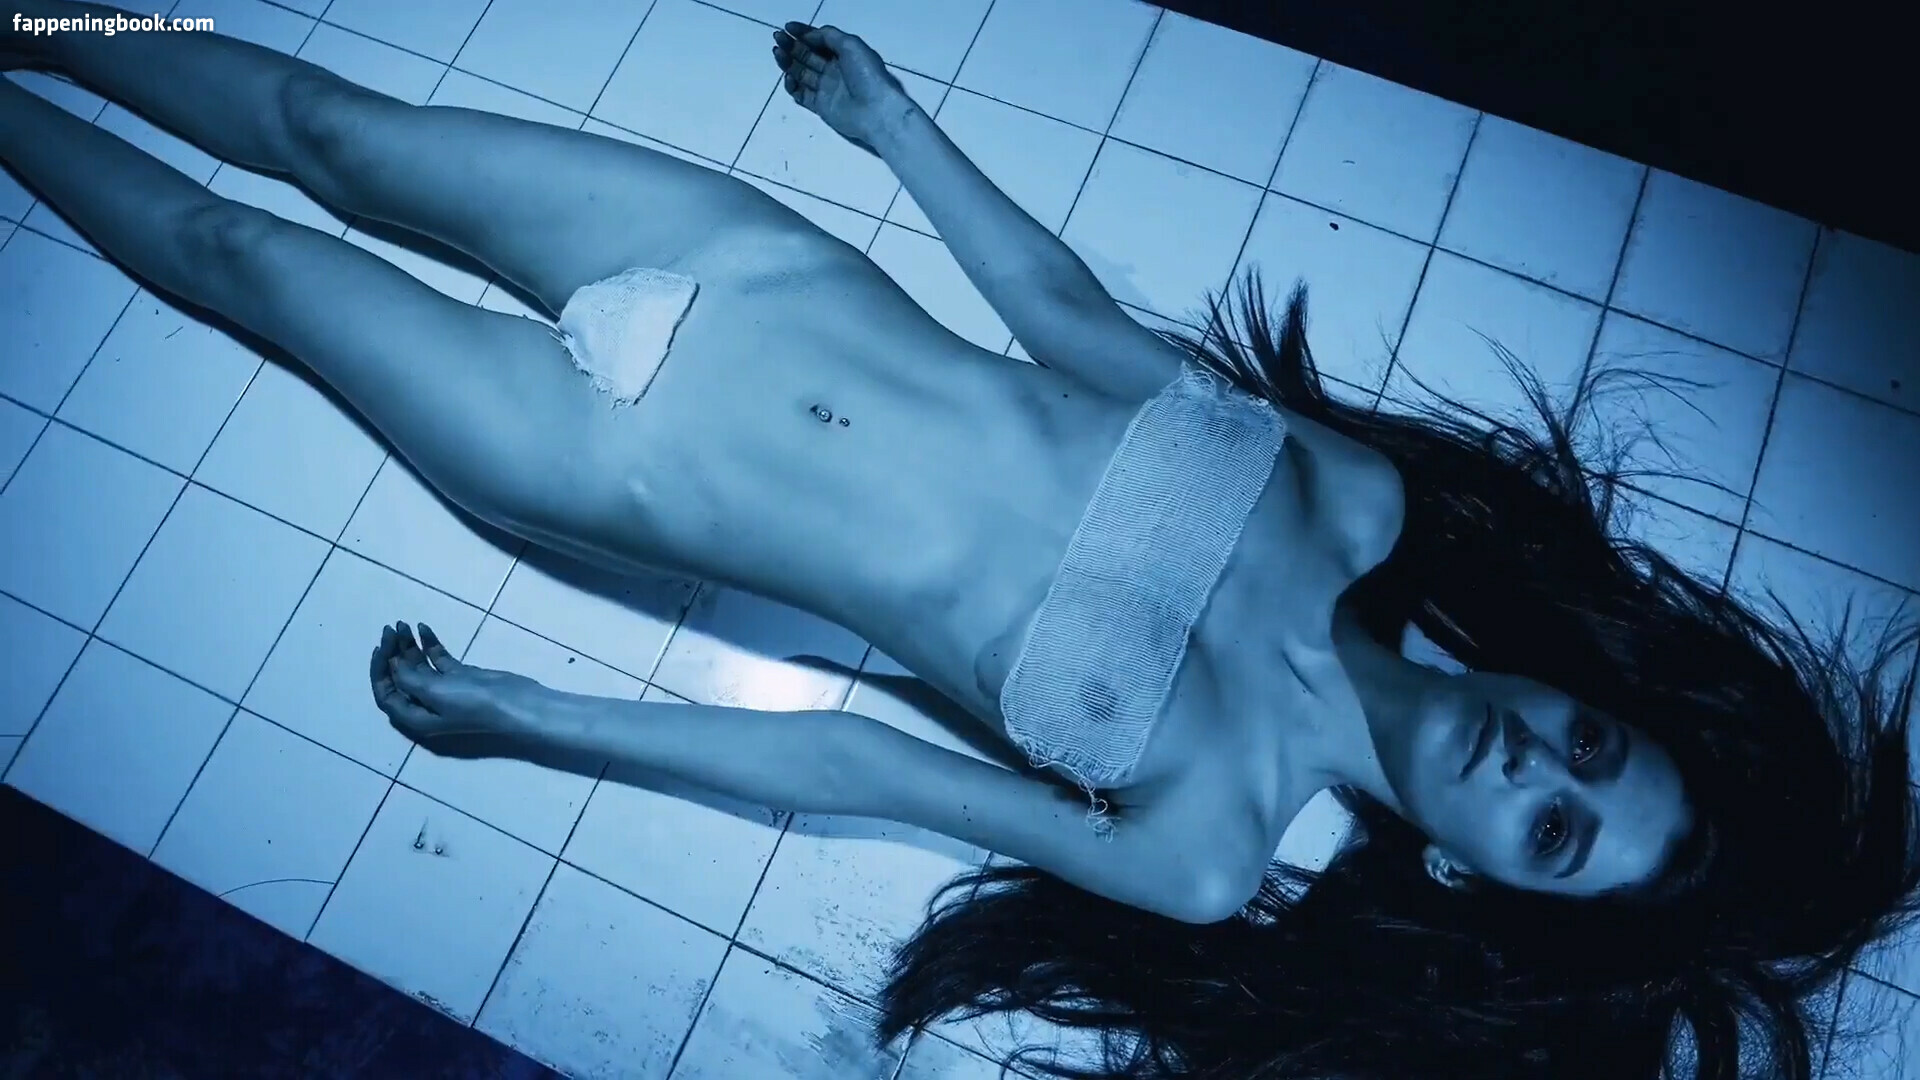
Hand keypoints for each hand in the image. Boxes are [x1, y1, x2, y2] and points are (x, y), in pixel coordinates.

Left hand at [370, 622, 542, 746]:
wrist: (514, 702)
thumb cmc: (472, 703)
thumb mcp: (434, 692)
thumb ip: (409, 679)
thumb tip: (393, 665)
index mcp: (415, 716)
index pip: (387, 693)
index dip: (380, 670)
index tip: (383, 646)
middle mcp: (426, 704)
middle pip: (401, 677)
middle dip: (393, 653)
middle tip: (393, 628)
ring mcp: (444, 690)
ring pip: (419, 666)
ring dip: (410, 646)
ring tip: (405, 624)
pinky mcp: (460, 677)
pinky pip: (438, 660)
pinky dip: (430, 645)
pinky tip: (424, 628)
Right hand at [772, 22, 908, 155]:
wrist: (875, 110)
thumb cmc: (866, 74)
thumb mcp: (851, 44)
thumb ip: (829, 35)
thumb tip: (810, 35)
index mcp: (844, 54)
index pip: (819, 40)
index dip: (803, 33)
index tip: (787, 28)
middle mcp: (834, 70)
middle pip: (807, 55)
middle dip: (792, 46)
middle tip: (778, 39)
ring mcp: (827, 88)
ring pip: (801, 73)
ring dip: (788, 62)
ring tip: (778, 53)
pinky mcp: (821, 106)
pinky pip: (802, 94)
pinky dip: (792, 86)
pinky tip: (788, 78)